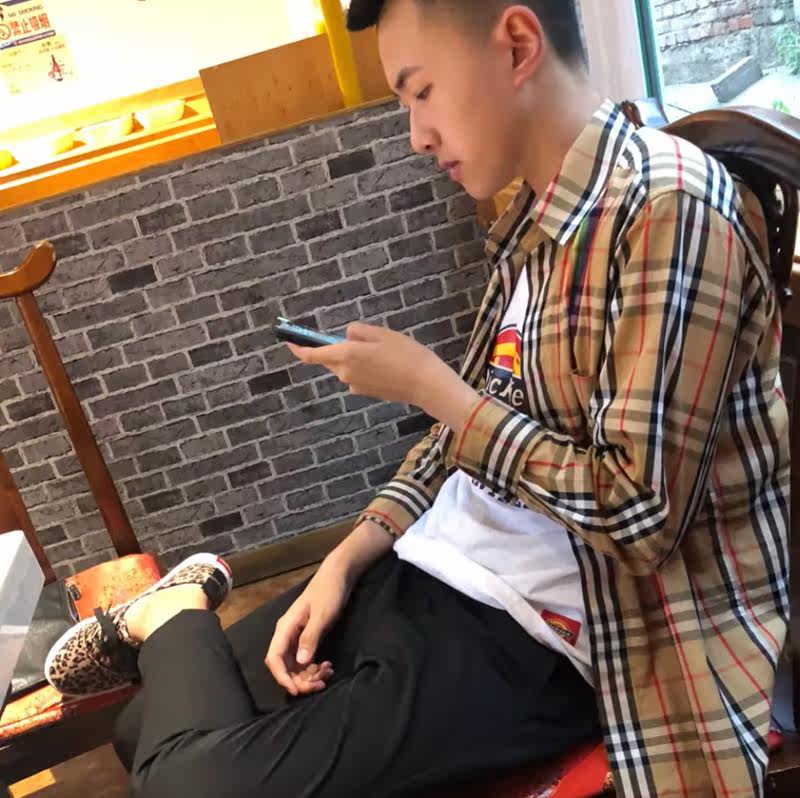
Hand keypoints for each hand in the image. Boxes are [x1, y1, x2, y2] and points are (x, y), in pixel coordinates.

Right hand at [265, 555, 353, 695]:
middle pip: (285, 666)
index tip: (297, 691)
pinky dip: (315, 667)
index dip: (282, 677)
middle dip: (300, 680)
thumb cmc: (329, 591)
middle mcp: (287, 634)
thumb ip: (310, 637)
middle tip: (320, 684)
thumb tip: (300, 662)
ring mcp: (297, 637)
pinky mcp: (308, 637)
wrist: (339, 575)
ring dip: (309, 675)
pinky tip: (328, 666)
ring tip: (328, 673)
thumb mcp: (322, 615)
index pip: (274, 658)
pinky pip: (306, 659)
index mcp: (285, 628)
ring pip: (296, 666)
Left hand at [287, 322, 479, 430]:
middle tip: (356, 338)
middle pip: (329, 359)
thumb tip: (346, 336)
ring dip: (353, 357)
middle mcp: (345, 373)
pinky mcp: (365, 392)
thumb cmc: (405, 354)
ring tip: (382, 350)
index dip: (298, 347)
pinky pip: (356, 375)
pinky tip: (385, 364)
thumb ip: (358, 332)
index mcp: (346, 355)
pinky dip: (364, 368)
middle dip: (334, 348)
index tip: (288, 341)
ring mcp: (355, 385)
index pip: (312, 354)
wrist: (425, 384)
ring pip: (344, 367)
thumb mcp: (381, 333)